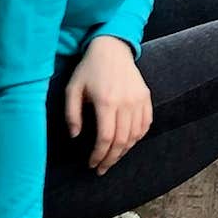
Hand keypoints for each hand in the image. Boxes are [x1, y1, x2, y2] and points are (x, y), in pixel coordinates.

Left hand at [65, 33, 150, 174]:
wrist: (112, 48)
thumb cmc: (89, 69)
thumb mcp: (72, 89)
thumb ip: (71, 114)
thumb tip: (76, 136)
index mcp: (106, 101)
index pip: (106, 138)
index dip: (99, 155)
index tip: (91, 164)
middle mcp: (125, 102)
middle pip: (121, 141)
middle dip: (111, 159)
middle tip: (101, 168)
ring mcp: (138, 100)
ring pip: (135, 135)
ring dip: (124, 151)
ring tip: (112, 158)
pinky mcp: (146, 97)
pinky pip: (145, 124)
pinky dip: (137, 138)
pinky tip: (127, 143)